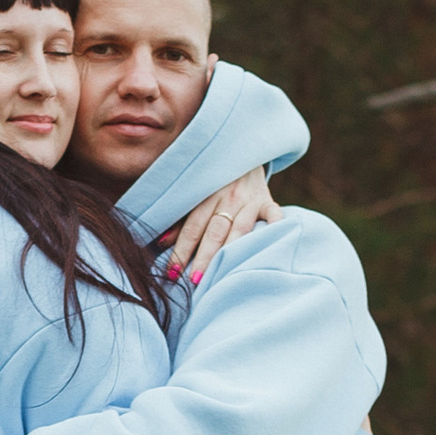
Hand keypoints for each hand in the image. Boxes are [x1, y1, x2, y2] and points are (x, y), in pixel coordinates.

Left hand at [162, 165, 277, 286]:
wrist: (243, 154)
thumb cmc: (214, 182)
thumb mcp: (196, 194)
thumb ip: (180, 219)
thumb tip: (160, 244)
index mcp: (205, 195)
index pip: (192, 227)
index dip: (182, 250)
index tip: (172, 273)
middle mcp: (228, 197)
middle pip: (215, 231)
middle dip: (204, 256)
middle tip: (195, 281)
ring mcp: (250, 200)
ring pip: (240, 229)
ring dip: (231, 251)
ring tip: (223, 274)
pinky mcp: (268, 201)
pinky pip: (274, 214)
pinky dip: (275, 226)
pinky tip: (271, 241)